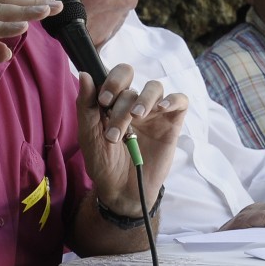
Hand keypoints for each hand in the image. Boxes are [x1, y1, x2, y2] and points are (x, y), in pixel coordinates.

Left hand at [75, 64, 186, 217]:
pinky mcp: (171, 123)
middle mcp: (132, 103)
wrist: (122, 191)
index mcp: (112, 102)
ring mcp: (153, 112)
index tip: (103, 101)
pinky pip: (180, 100)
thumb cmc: (104, 163)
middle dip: (121, 93)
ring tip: (136, 118)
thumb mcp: (89, 136)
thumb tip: (84, 74)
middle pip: (132, 79)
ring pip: (154, 87)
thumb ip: (86, 106)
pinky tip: (161, 109)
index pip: (114, 76)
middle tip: (113, 110)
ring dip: (143, 99)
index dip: (110, 81)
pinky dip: (172, 99)